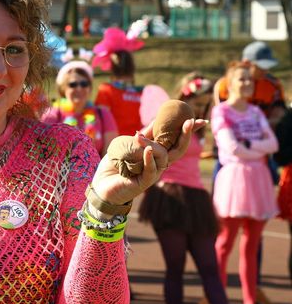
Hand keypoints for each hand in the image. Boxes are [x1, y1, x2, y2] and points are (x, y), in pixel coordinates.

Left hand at [92, 118, 206, 204]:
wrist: (102, 184)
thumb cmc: (115, 165)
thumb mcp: (128, 145)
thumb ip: (143, 135)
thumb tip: (156, 119)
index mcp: (157, 153)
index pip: (176, 141)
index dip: (189, 131)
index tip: (202, 121)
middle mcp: (159, 163)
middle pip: (179, 149)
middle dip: (186, 136)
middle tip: (189, 122)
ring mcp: (153, 172)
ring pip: (163, 157)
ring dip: (153, 145)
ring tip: (138, 137)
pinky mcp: (144, 182)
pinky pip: (151, 170)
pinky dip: (149, 159)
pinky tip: (146, 150)